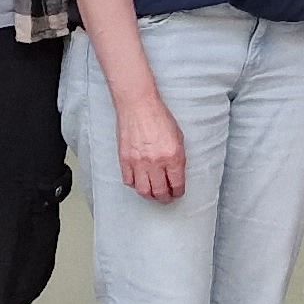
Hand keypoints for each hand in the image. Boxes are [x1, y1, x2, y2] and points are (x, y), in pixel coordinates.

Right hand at [116, 84, 189, 201]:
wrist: (138, 106)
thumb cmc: (159, 117)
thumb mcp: (178, 136)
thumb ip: (178, 157)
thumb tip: (176, 172)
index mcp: (173, 156)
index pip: (176, 184)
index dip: (178, 192)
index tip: (177, 193)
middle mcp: (156, 162)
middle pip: (160, 191)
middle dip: (165, 198)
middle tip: (166, 198)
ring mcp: (139, 163)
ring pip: (144, 191)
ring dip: (150, 195)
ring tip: (153, 194)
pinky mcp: (125, 160)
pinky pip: (129, 181)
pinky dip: (135, 185)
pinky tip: (139, 182)